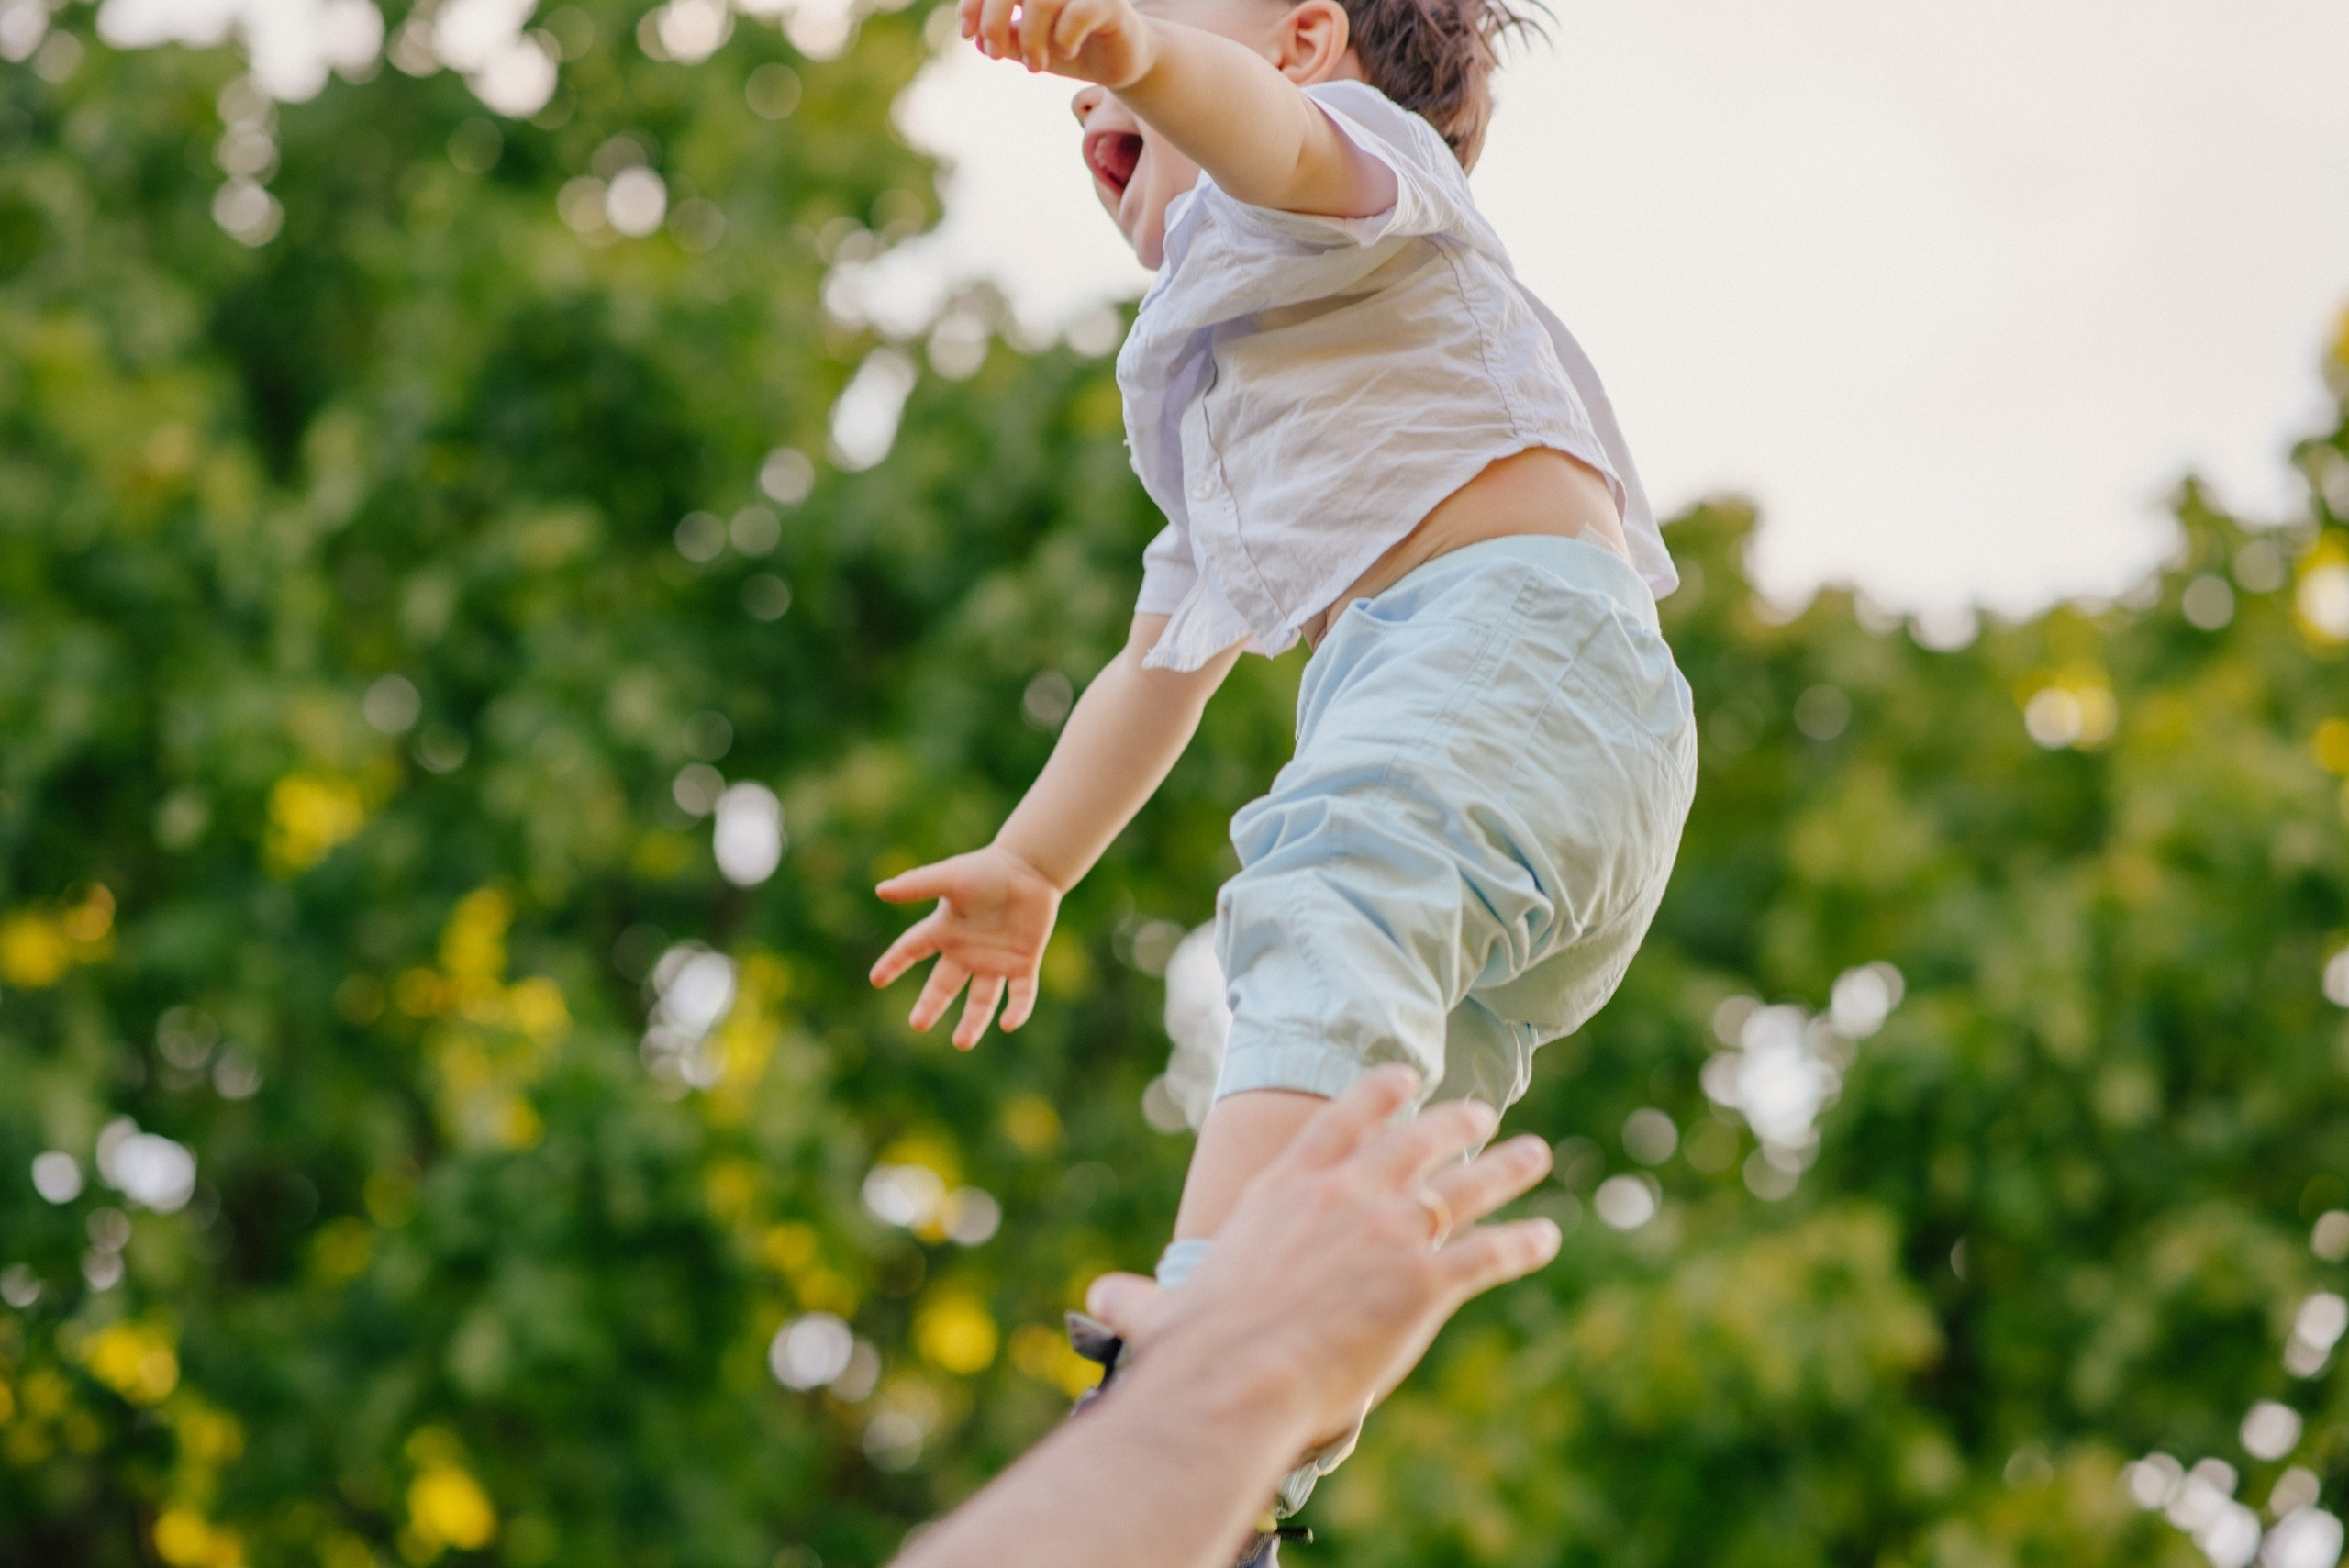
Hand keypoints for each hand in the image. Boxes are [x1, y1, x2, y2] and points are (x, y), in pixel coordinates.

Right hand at [870, 845, 1062, 1048]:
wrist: (1032, 868)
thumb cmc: (987, 869)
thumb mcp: (950, 877)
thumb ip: (918, 885)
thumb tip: (881, 890)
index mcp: (945, 930)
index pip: (911, 950)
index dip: (893, 963)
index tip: (876, 980)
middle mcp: (967, 950)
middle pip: (944, 986)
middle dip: (931, 1005)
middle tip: (918, 1024)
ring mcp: (996, 960)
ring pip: (981, 999)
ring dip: (973, 1022)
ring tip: (962, 1043)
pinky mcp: (1024, 963)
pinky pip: (1020, 994)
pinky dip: (1016, 1010)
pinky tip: (1008, 1024)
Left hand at [959, 0, 1156, 84]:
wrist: (1118, 61)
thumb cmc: (1069, 46)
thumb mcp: (1028, 46)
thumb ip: (1003, 38)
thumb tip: (977, 37)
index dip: (973, 4)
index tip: (967, 35)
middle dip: (993, 21)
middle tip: (994, 56)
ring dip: (1029, 38)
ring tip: (1034, 67)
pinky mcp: (1110, 4)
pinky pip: (1078, 13)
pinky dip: (1064, 37)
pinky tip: (1068, 51)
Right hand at [1083, 1068, 1561, 1452]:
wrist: (1237, 1376)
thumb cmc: (1194, 1350)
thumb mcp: (1161, 1311)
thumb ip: (1138, 1299)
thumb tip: (1100, 1300)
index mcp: (1285, 1190)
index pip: (1340, 1122)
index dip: (1377, 1095)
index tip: (1404, 1077)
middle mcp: (1345, 1195)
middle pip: (1414, 1141)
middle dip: (1453, 1123)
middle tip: (1480, 1113)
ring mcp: (1390, 1231)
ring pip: (1463, 1186)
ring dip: (1504, 1169)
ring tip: (1533, 1154)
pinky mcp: (1426, 1281)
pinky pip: (1488, 1254)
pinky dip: (1521, 1244)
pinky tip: (1544, 1238)